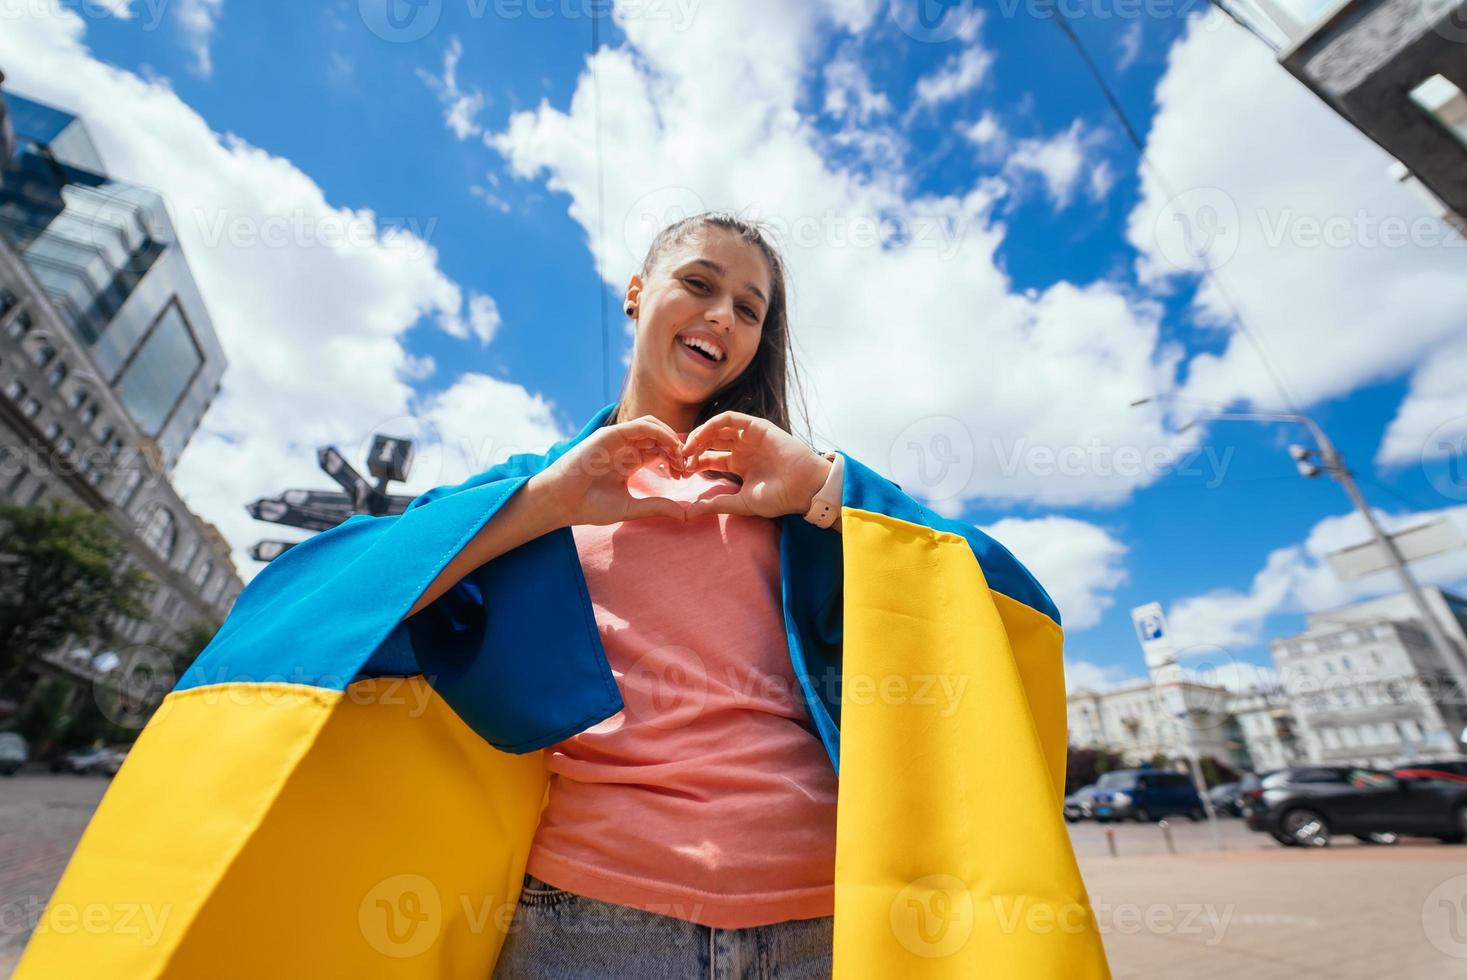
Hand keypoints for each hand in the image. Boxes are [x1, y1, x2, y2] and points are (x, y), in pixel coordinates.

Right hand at [531, 415, 689, 526]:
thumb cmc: (589, 506)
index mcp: (629, 463)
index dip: (676, 459)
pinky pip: (640, 426)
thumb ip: (656, 507)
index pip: (659, 452)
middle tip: (687, 464)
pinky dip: (658, 431)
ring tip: (680, 454)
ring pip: (652, 427)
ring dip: (670, 437)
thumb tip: (685, 514)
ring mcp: (617, 440)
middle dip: (677, 448)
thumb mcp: (630, 507)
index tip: (685, 474)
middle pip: (658, 438)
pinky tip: (669, 445)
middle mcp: (624, 448)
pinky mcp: (610, 435)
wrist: (561, 501)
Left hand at [678, 411, 831, 520]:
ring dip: (699, 435)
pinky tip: (700, 436)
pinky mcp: (757, 426)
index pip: (709, 458)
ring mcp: (750, 436)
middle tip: (679, 458)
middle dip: (692, 448)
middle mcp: (743, 448)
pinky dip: (712, 424)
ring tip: (687, 447)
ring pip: (717, 428)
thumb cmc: (778, 497)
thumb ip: (716, 503)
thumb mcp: (741, 502)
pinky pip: (730, 418)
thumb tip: (689, 512)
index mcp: (739, 464)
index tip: (680, 472)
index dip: (693, 463)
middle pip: (710, 441)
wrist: (804, 488)